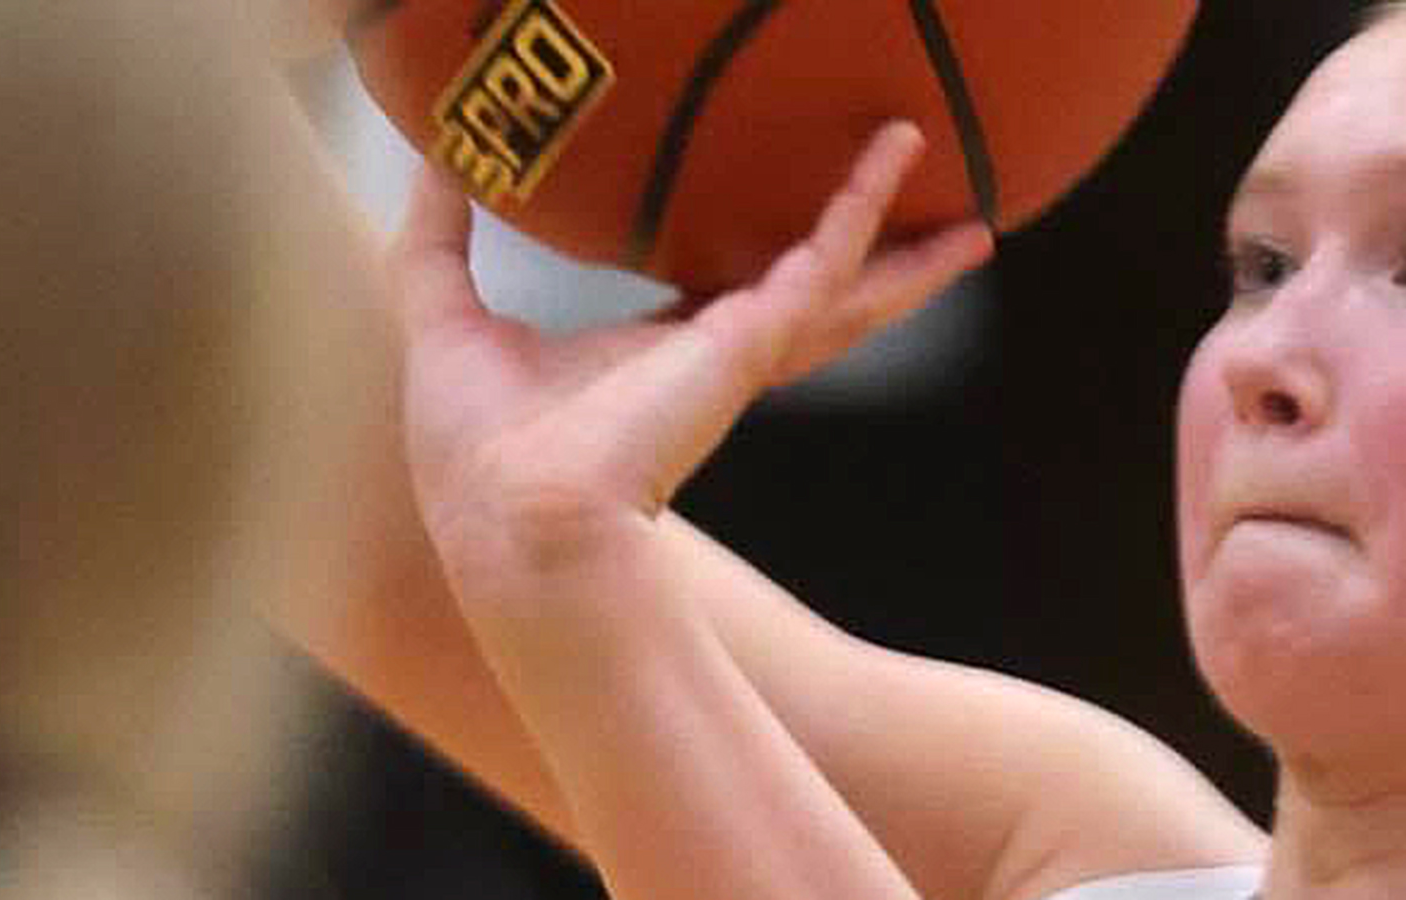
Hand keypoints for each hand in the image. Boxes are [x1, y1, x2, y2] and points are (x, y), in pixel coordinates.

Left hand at [389, 122, 992, 600]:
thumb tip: (432, 160)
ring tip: (973, 212)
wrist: (513, 515)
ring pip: (847, 281)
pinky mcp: (751, 340)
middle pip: (822, 300)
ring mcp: (744, 350)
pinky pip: (824, 255)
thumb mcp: (446, 315)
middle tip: (938, 235)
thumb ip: (441, 238)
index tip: (798, 228)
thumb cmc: (478, 451)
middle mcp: (718, 356)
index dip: (772, 263)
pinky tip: (894, 153)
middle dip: (881, 272)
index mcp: (662, 357)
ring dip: (904, 241)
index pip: (734, 297)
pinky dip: (861, 203)